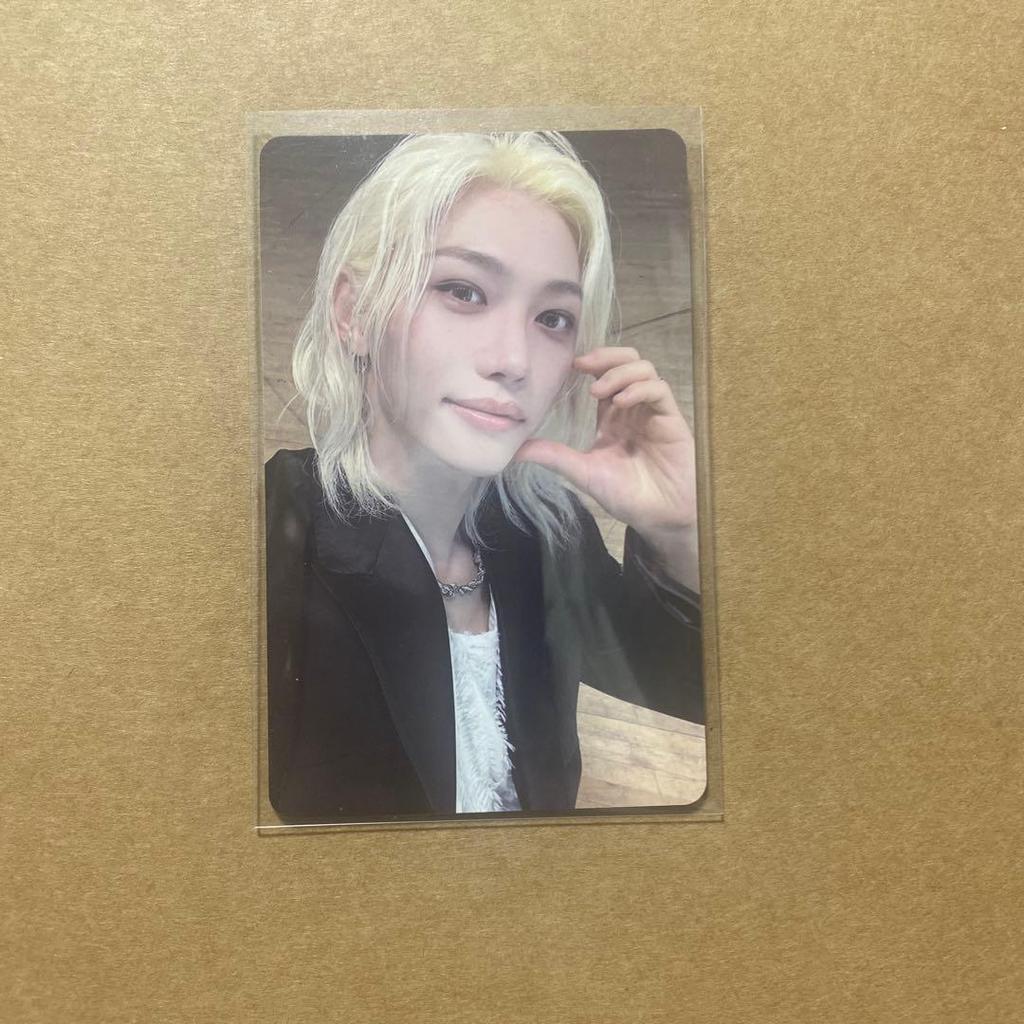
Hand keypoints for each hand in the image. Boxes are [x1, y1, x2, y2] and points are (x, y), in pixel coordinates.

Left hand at [515, 346, 697, 538]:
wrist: (659, 517)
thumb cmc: (627, 495)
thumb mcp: (583, 472)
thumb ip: (554, 456)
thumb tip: (515, 451)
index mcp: (612, 417)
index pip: (603, 375)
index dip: (591, 363)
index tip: (570, 365)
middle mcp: (633, 408)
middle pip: (627, 361)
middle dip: (606, 356)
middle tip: (583, 365)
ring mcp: (653, 411)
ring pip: (644, 369)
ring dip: (619, 372)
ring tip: (599, 391)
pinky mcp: (672, 419)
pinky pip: (659, 389)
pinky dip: (639, 389)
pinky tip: (621, 402)